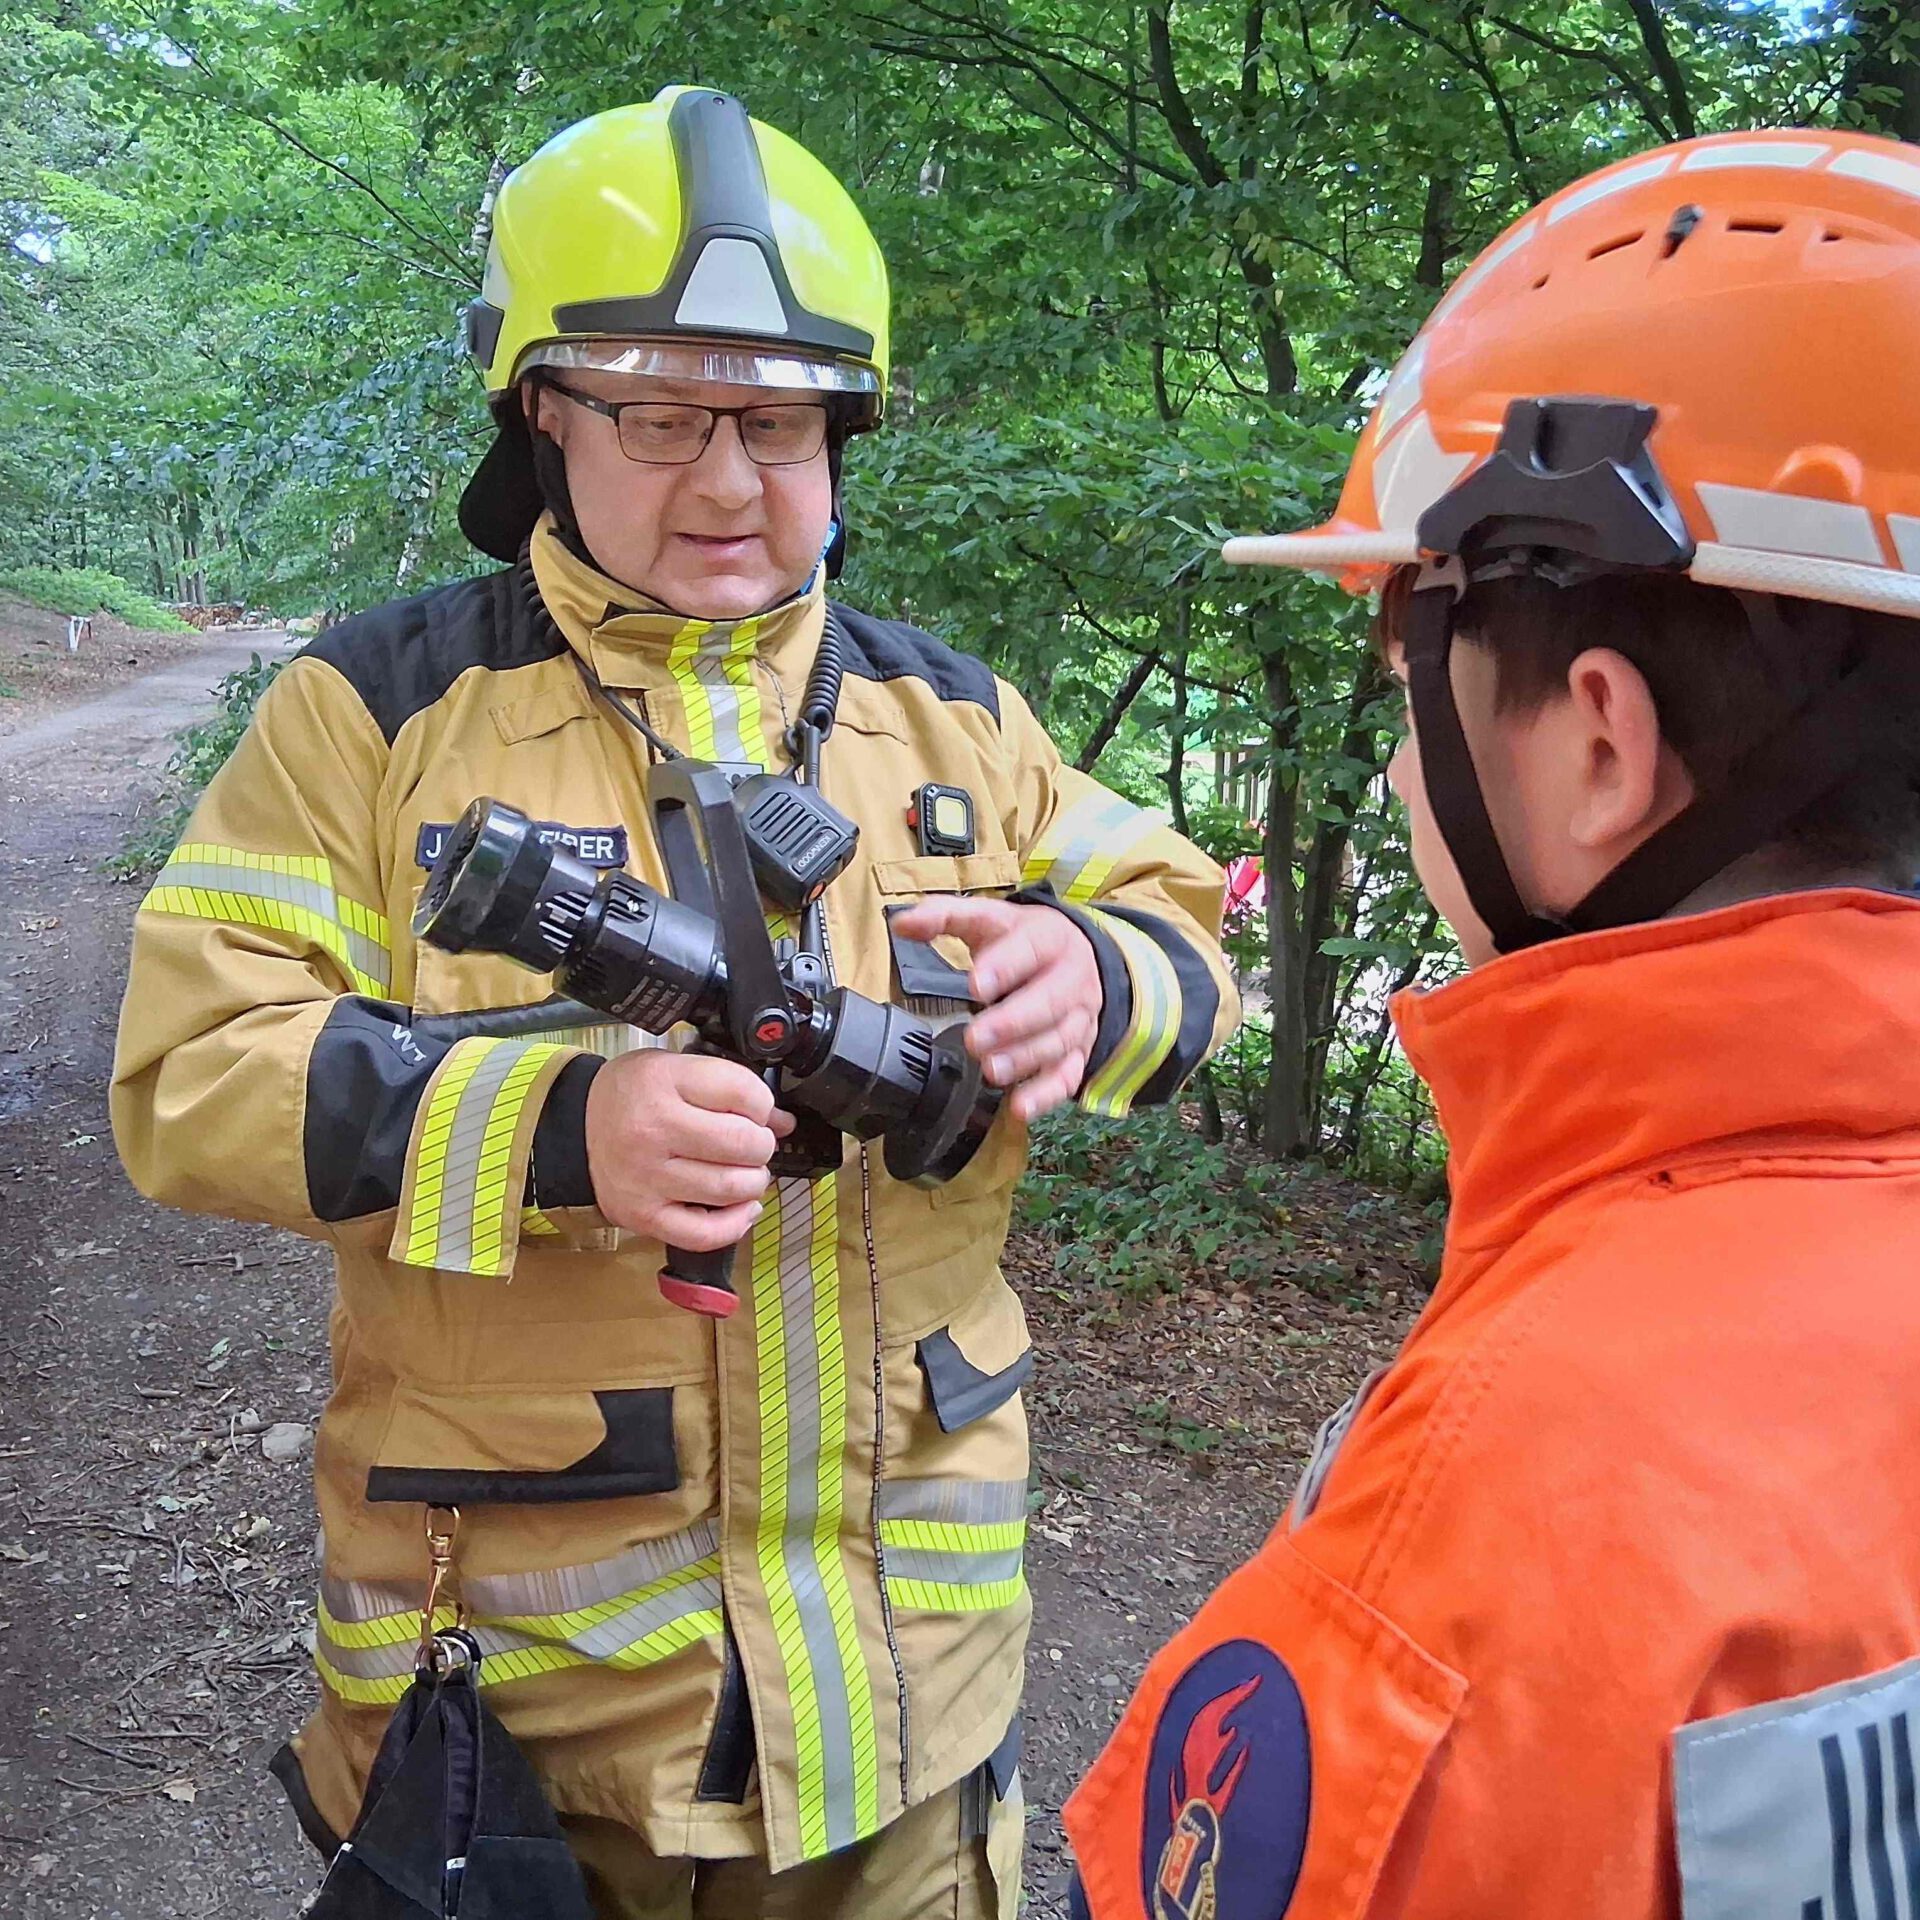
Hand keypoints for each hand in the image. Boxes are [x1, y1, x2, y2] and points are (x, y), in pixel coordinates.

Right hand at [584, 1050, 793, 1249]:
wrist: (575, 1128)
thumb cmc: (633, 1096)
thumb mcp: (675, 1069)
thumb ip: (729, 1087)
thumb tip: (781, 1121)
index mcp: (662, 1083)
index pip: (743, 1092)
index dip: (763, 1104)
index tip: (756, 1111)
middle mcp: (652, 1132)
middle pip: (742, 1143)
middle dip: (762, 1144)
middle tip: (753, 1144)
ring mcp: (647, 1178)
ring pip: (731, 1188)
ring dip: (754, 1181)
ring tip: (746, 1171)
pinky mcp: (644, 1216)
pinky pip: (705, 1233)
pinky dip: (737, 1223)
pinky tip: (744, 1207)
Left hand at [889, 897, 1101, 1122]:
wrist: (1081, 956)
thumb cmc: (1027, 941)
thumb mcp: (990, 920)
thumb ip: (946, 917)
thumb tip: (902, 923)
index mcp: (1048, 939)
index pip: (1030, 949)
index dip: (1005, 967)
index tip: (976, 984)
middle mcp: (1071, 979)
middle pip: (1048, 1002)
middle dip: (1011, 1023)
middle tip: (974, 1039)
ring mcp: (1078, 1018)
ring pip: (1057, 1041)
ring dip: (1023, 1059)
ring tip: (990, 1071)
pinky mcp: (1079, 1050)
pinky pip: (1068, 1076)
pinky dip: (1046, 1095)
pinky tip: (1020, 1106)